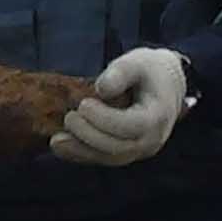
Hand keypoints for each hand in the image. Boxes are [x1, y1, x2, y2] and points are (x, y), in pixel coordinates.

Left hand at [52, 47, 188, 166]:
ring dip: (80, 150)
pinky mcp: (126, 153)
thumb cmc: (150, 71)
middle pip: (117, 147)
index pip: (130, 126)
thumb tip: (101, 88)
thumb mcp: (138, 62)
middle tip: (69, 117)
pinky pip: (103, 158)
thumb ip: (121, 72)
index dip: (104, 119)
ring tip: (55, 140)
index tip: (83, 105)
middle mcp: (151, 140)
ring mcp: (139, 150)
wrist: (165, 87)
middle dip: (88, 134)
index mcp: (157, 117)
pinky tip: (60, 147)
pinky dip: (80, 154)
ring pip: (108, 157)